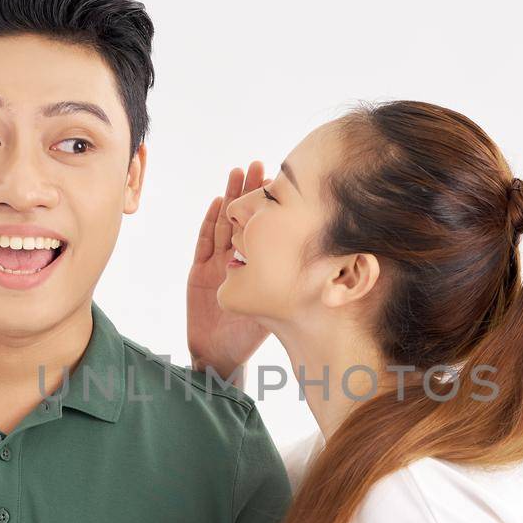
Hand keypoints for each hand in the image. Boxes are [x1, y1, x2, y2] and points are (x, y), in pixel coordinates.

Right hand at [188, 161, 270, 384]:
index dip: (270, 208)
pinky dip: (210, 222)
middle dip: (250, 192)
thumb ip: (286, 286)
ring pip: (224, 224)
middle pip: (243, 219)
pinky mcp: (200, 272)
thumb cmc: (248, 338)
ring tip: (238, 172)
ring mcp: (217, 264)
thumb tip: (323, 267)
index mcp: (257, 267)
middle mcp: (237, 261)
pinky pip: (204, 243)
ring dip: (230, 198)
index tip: (282, 183)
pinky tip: (218, 202)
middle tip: (261, 165)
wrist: (219, 356)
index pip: (264, 230)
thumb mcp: (274, 306)